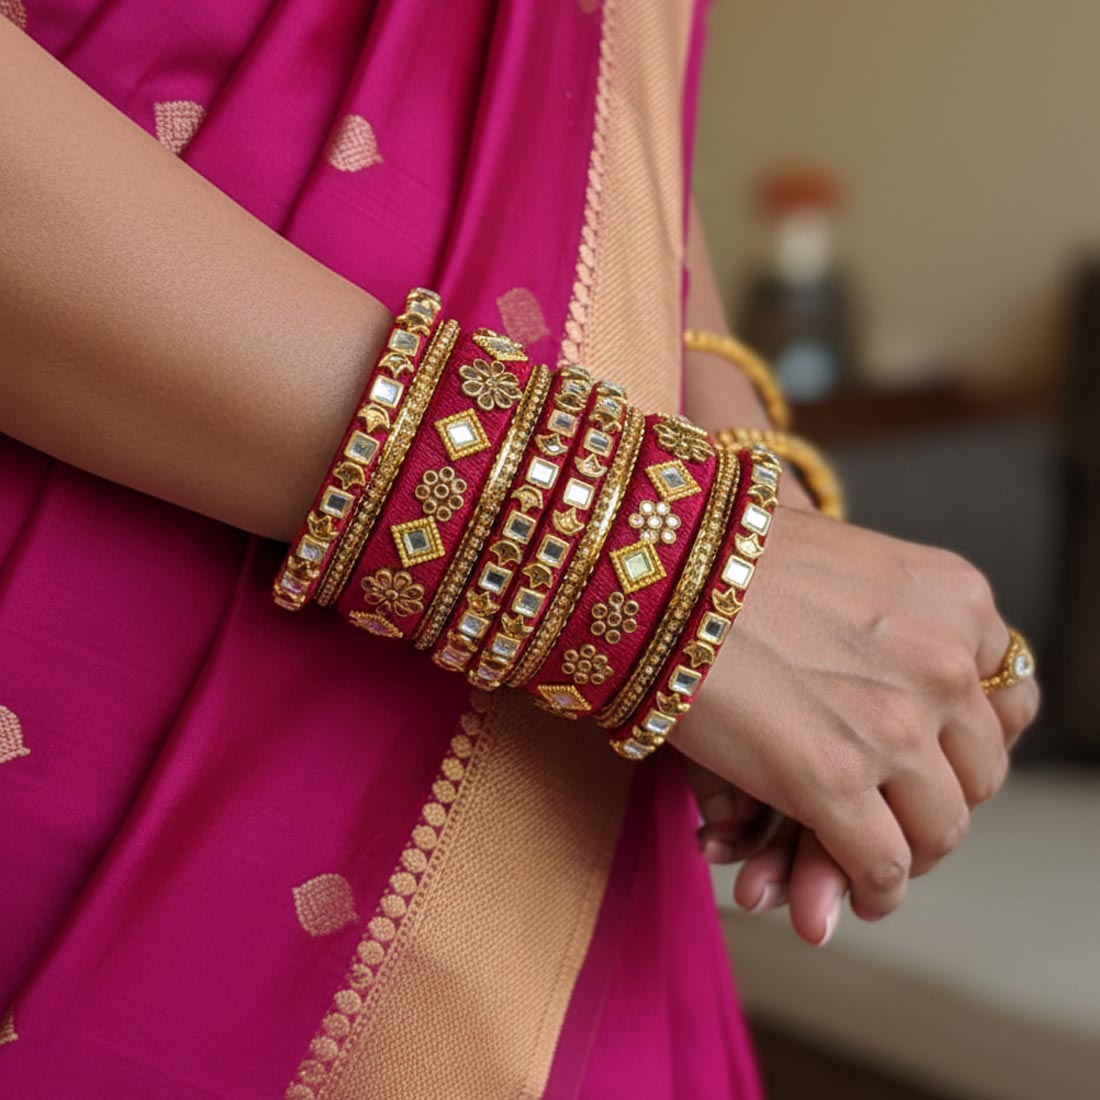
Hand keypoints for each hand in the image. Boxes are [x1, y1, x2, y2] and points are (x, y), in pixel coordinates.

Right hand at [673, 506, 1039, 922]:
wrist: (656, 569)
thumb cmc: (730, 560)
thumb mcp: (851, 566)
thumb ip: (899, 625)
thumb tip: (911, 709)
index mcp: (955, 600)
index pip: (1003, 703)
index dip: (963, 745)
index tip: (931, 765)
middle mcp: (945, 661)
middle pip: (977, 770)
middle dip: (935, 803)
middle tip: (896, 820)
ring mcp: (895, 724)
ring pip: (940, 829)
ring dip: (909, 854)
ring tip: (872, 862)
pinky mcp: (835, 780)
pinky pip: (884, 866)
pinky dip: (873, 891)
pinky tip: (852, 892)